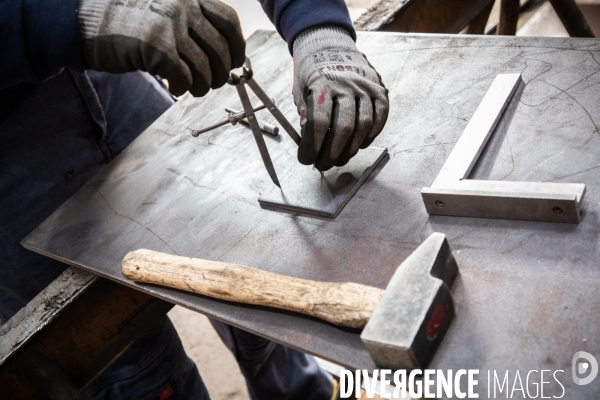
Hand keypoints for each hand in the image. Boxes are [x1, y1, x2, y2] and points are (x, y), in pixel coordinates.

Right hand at [78, 0, 244, 95]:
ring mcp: (170, 25)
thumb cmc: (130, 21)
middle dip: (221, 73)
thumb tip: (225, 55)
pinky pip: (185, 76)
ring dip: (203, 85)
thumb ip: (194, 23)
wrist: (89, 22)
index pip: (229, 21)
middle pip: (220, 49)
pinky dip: (185, 87)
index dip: (238, 46)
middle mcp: (183, 7)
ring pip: (204, 67)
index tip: (236, 62)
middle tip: (214, 82)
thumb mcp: (167, 9)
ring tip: (194, 89)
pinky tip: (175, 87)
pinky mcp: (156, 46)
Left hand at [292, 26, 388, 170]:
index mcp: (323, 83)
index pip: (319, 122)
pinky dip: (370, 136)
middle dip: (331, 153)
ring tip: (338, 159)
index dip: (312, 146)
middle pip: (343, 128)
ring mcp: (366, 87)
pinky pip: (379, 118)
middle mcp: (347, 84)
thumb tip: (311, 146)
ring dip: (350, 149)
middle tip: (322, 165)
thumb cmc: (312, 73)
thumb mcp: (300, 91)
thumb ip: (306, 117)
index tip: (306, 160)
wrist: (330, 45)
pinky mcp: (379, 90)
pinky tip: (358, 145)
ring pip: (363, 126)